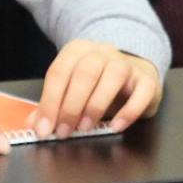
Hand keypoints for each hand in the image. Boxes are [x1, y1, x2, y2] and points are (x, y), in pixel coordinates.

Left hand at [33, 41, 161, 137]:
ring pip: (113, 76)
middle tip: (63, 131)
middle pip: (85, 72)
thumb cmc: (99, 85)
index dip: (49, 101)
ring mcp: (127, 64)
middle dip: (71, 105)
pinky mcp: (147, 80)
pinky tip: (117, 126)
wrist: (134, 72)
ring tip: (86, 128)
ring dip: (96, 104)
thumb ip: (54, 105)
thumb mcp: (72, 91)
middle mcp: (103, 52)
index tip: (43, 128)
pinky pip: (142, 92)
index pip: (59, 72)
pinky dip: (129, 111)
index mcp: (78, 51)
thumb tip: (35, 124)